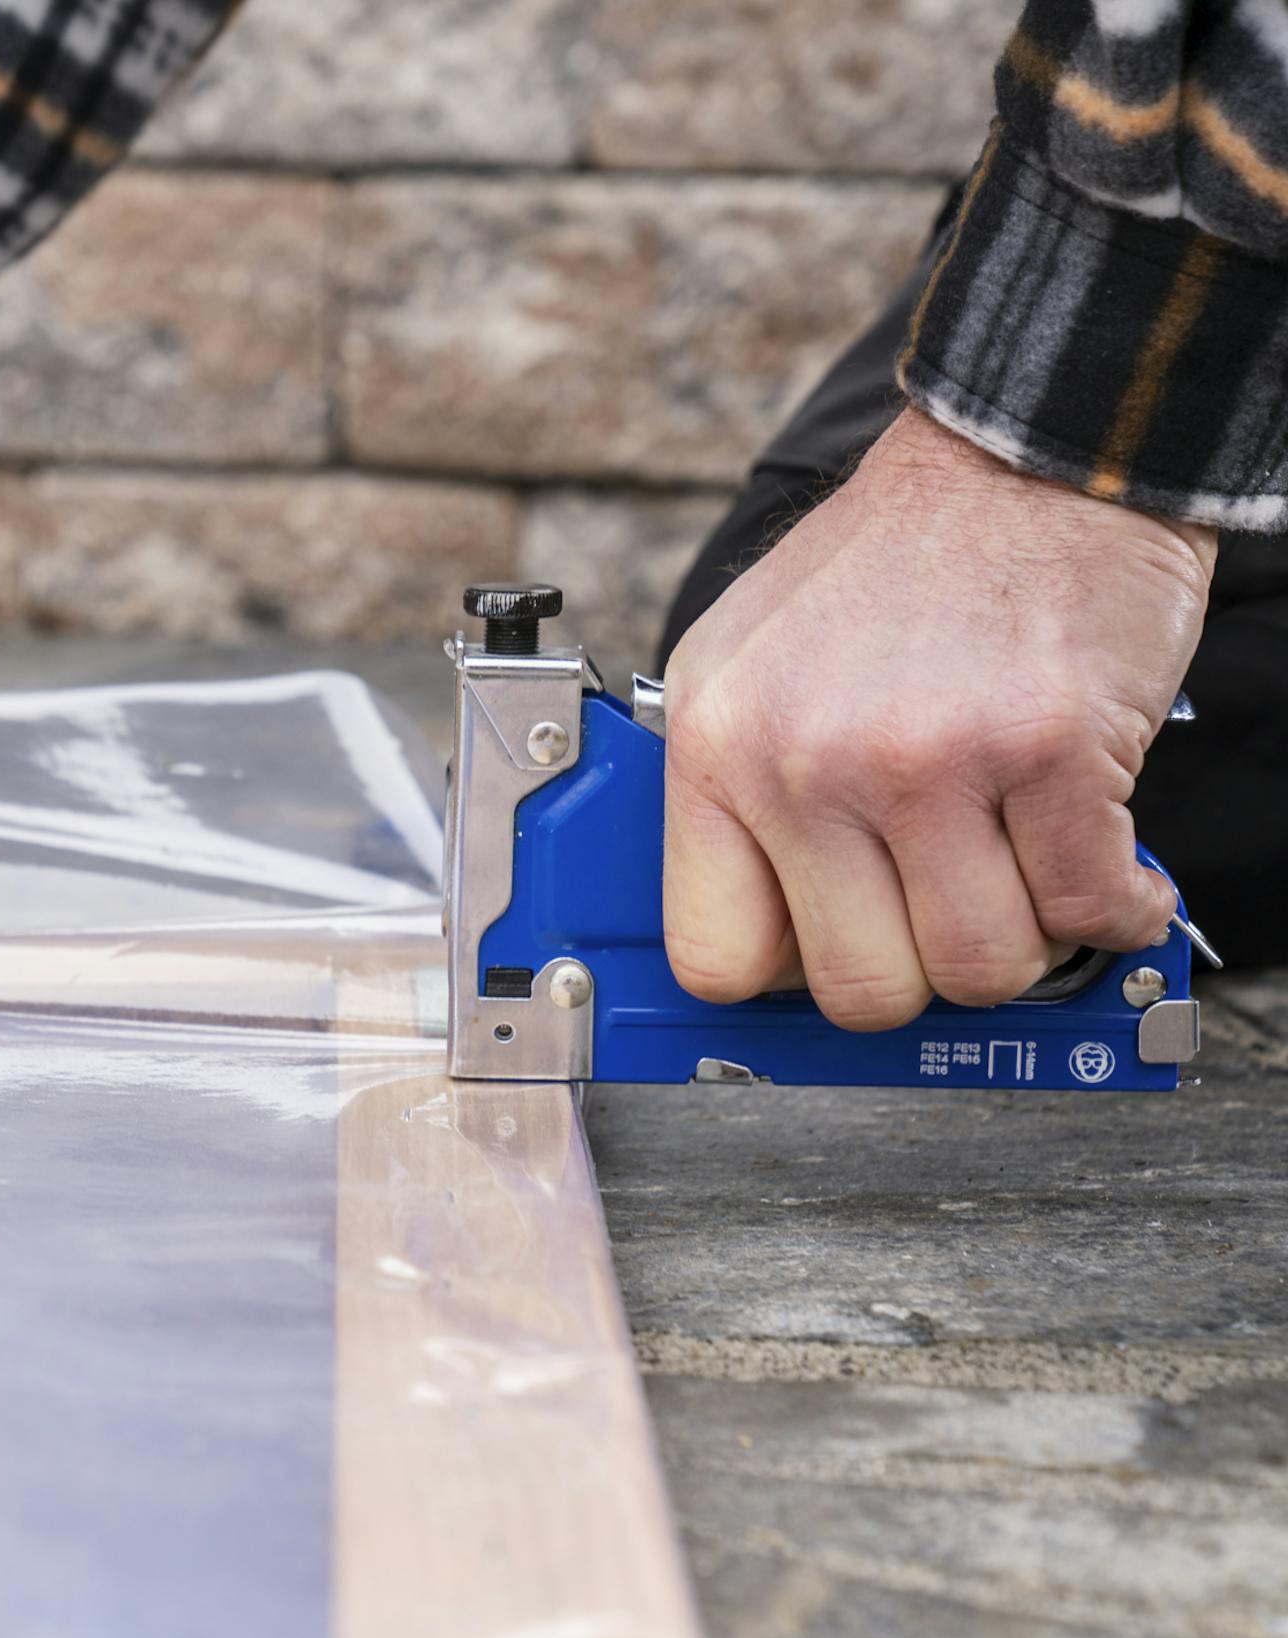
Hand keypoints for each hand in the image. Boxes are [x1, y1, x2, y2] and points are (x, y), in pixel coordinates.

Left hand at [662, 407, 1212, 1030]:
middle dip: (920, 971)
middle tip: (945, 915)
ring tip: (1024, 873)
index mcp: (716, 747)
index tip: (832, 961)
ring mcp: (922, 757)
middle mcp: (803, 758)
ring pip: (978, 968)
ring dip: (1023, 938)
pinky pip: (1086, 910)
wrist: (1023, 454)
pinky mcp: (1044, 749)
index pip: (714, 958)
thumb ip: (740, 803)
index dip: (786, 982)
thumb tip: (767, 949)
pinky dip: (1116, 909)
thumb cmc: (893, 570)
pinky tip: (1108, 870)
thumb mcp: (750, 666)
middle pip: (860, 990)